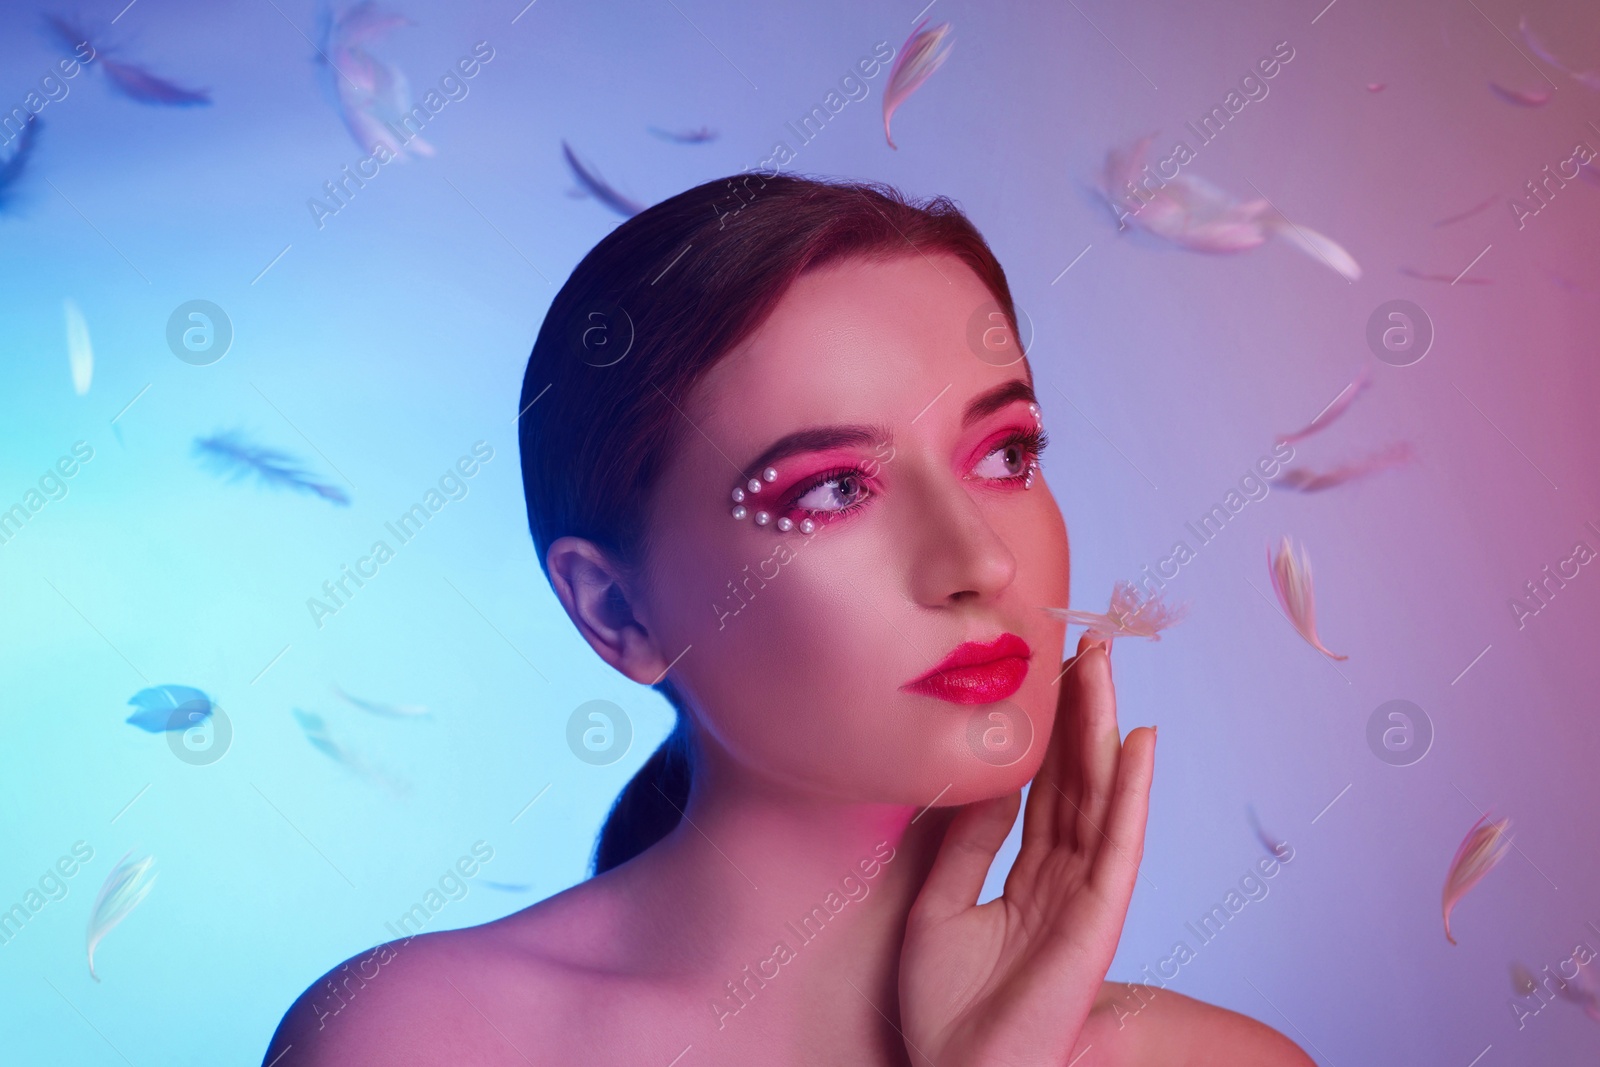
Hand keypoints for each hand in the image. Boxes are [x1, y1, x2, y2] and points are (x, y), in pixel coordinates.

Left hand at [899, 633, 1156, 1065]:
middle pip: (1079, 781)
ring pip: (1100, 798)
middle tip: (1089, 642)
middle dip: (1082, 712)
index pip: (1047, 789)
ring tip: (1106, 665)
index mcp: (1027, 880)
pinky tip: (1139, 742)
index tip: (1051, 668)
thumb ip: (966, 844)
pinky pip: (1118, 846)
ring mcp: (1084, 900)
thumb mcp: (939, 906)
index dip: (1051, 731)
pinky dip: (1132, 793)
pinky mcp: (1096, 923)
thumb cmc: (942, 1011)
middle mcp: (1062, 882)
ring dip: (1105, 728)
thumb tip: (988, 779)